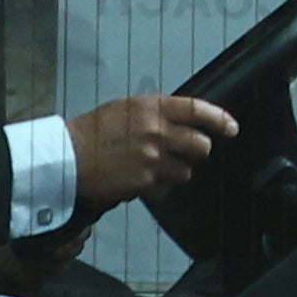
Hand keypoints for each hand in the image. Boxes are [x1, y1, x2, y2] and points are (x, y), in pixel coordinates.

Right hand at [68, 92, 238, 207]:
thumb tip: (183, 122)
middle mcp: (156, 131)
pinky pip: (165, 188)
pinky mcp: (144, 182)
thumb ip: (156, 114)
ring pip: (185, 171)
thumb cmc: (91, 131)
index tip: (231, 128)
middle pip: (200, 146)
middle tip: (183, 152)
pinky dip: (156, 187)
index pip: (197, 110)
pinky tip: (137, 180)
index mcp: (151, 107)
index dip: (220, 120)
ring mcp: (152, 158)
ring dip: (174, 172)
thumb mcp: (125, 109)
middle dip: (196, 151)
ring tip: (150, 167)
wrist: (65, 157)